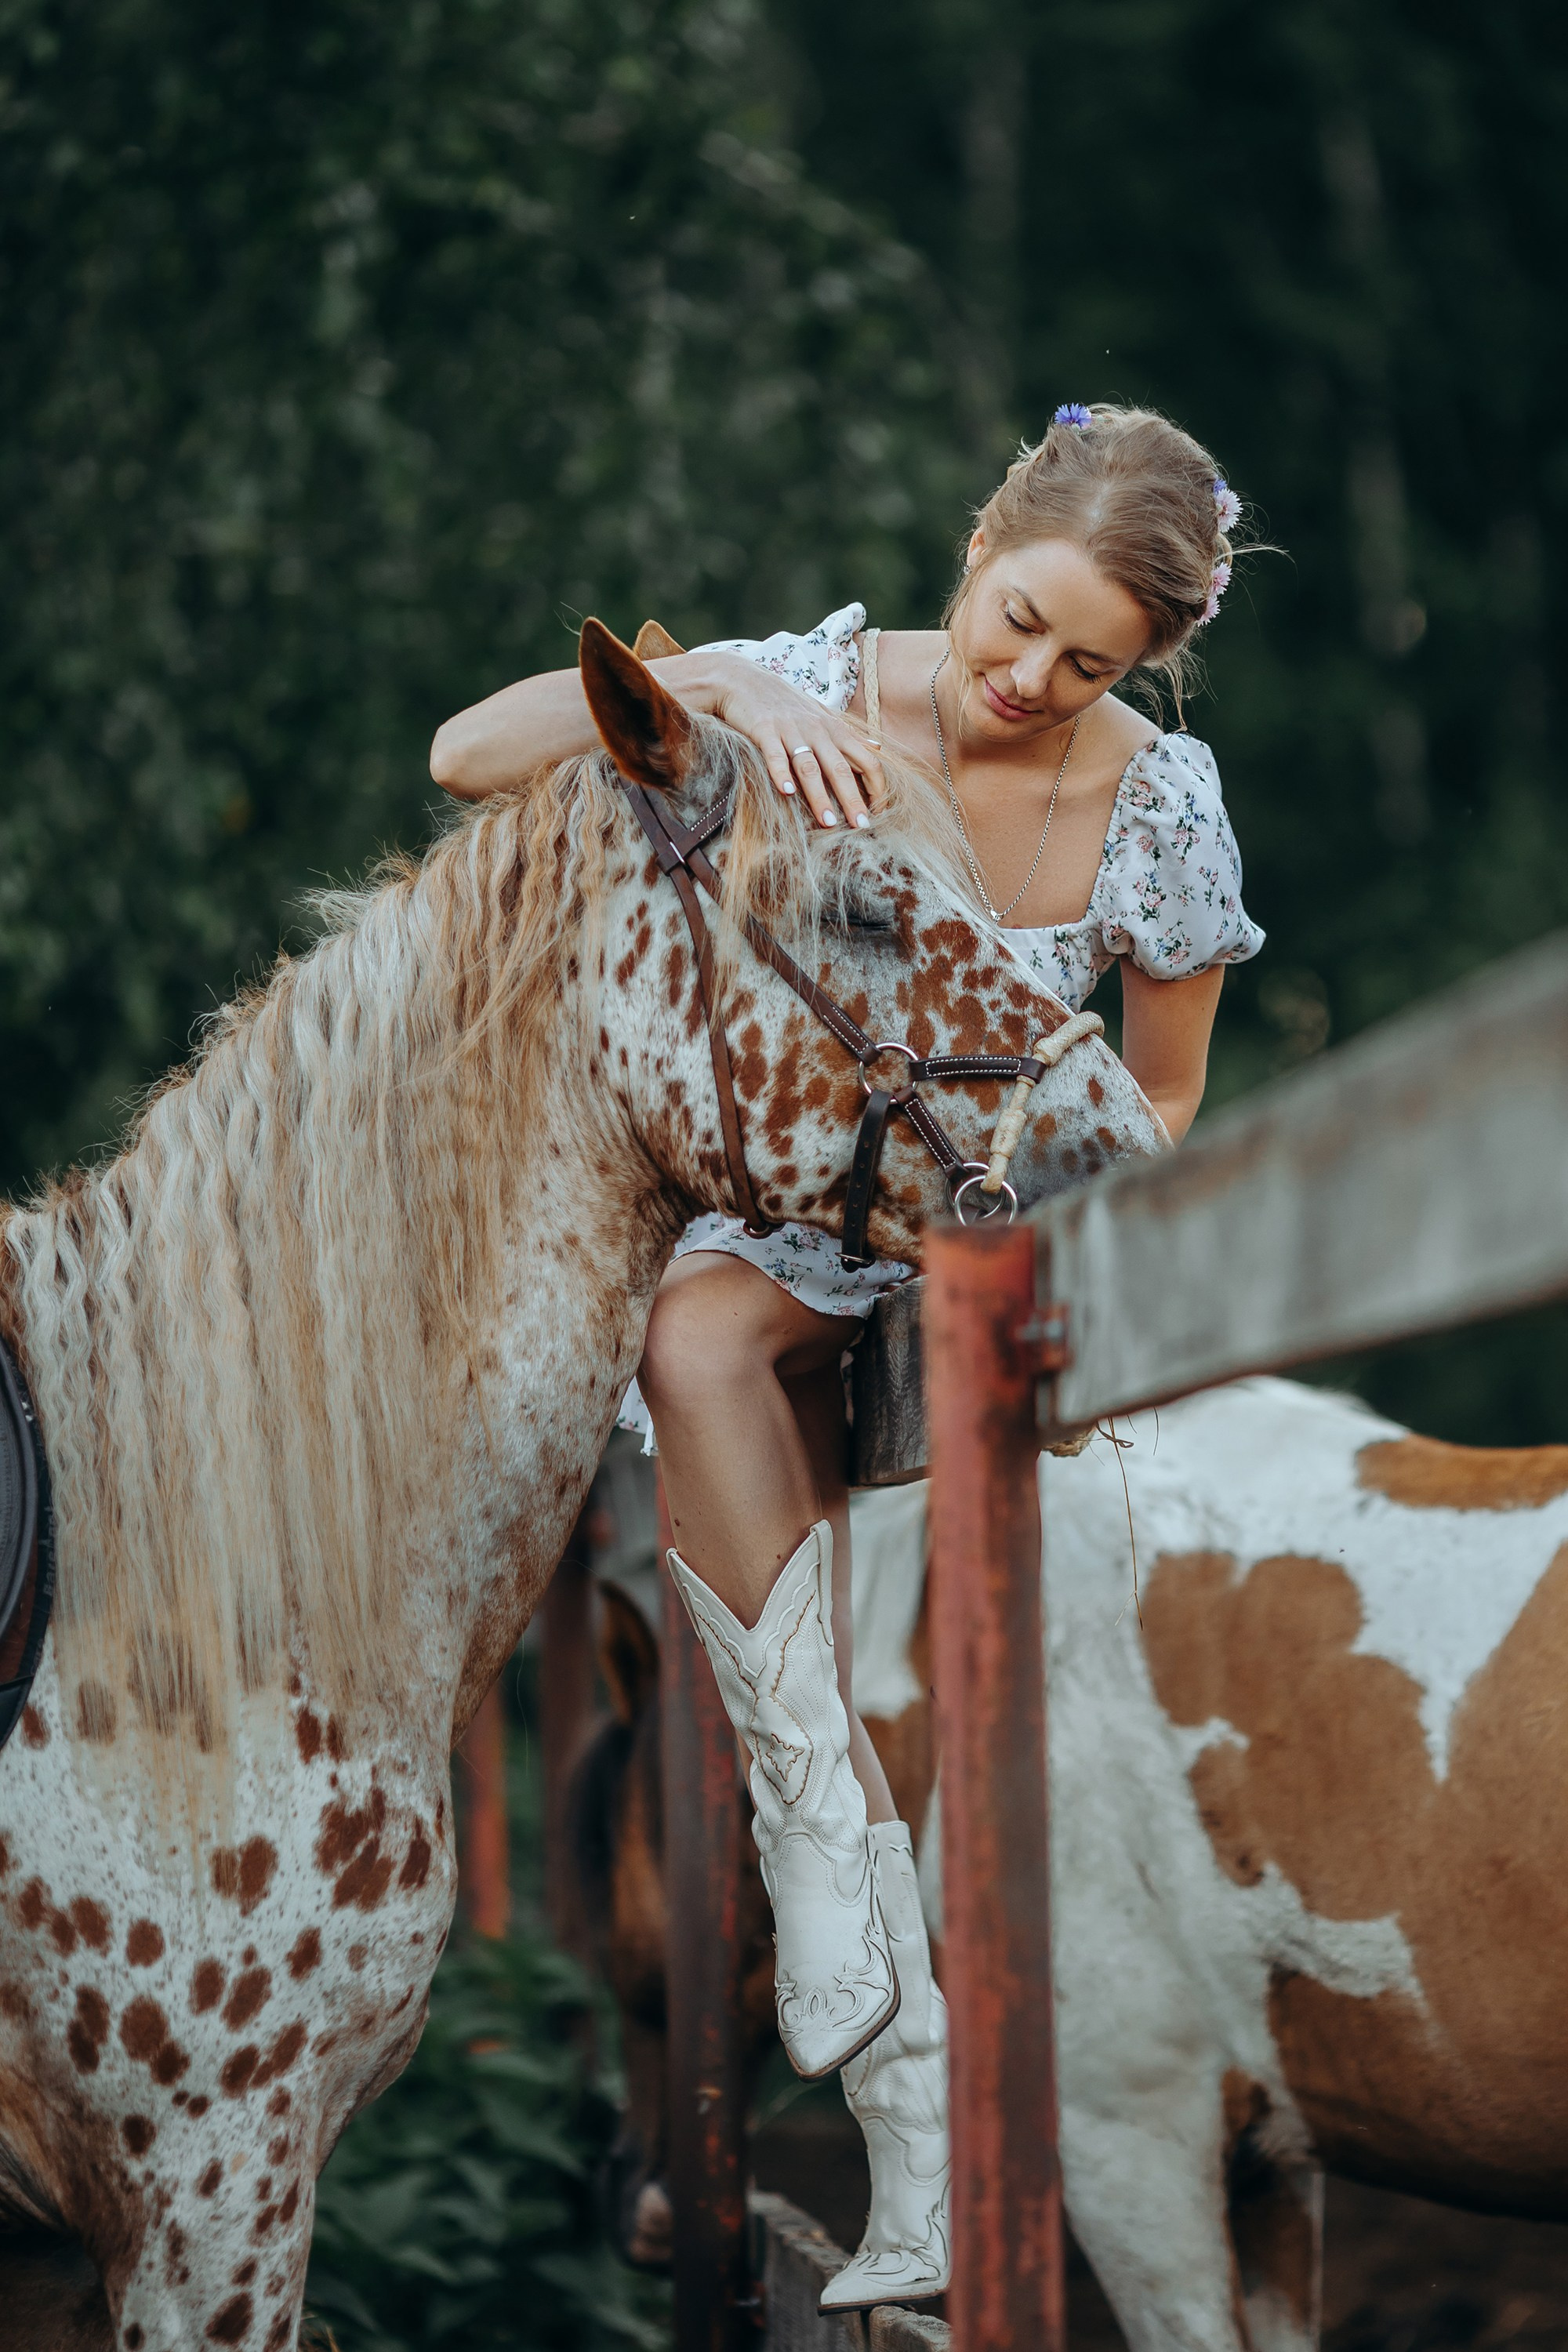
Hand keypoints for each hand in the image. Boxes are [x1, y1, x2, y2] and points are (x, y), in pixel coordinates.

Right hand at [702, 655, 884, 827]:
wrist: (742, 679)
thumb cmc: (785, 701)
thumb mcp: (822, 714)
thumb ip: (849, 733)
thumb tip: (878, 748)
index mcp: (834, 730)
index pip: (867, 760)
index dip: (877, 786)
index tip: (880, 811)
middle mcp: (817, 730)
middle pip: (841, 768)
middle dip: (852, 799)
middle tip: (861, 826)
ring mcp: (791, 730)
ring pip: (810, 766)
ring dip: (820, 796)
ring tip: (828, 823)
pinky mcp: (764, 730)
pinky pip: (775, 754)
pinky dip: (780, 773)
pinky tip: (786, 792)